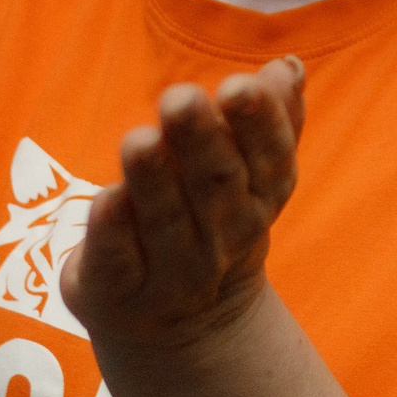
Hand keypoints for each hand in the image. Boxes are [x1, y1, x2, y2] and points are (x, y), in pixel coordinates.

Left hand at [63, 60, 304, 355]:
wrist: (185, 330)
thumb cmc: (214, 223)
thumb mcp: (251, 179)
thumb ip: (269, 119)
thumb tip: (288, 65)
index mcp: (259, 201)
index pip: (269, 160)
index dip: (258, 124)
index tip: (239, 84)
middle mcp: (221, 239)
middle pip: (215, 185)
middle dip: (199, 140)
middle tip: (179, 97)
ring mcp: (170, 272)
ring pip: (164, 221)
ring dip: (153, 180)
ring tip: (140, 139)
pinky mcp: (115, 290)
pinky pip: (117, 259)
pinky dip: (114, 232)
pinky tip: (107, 199)